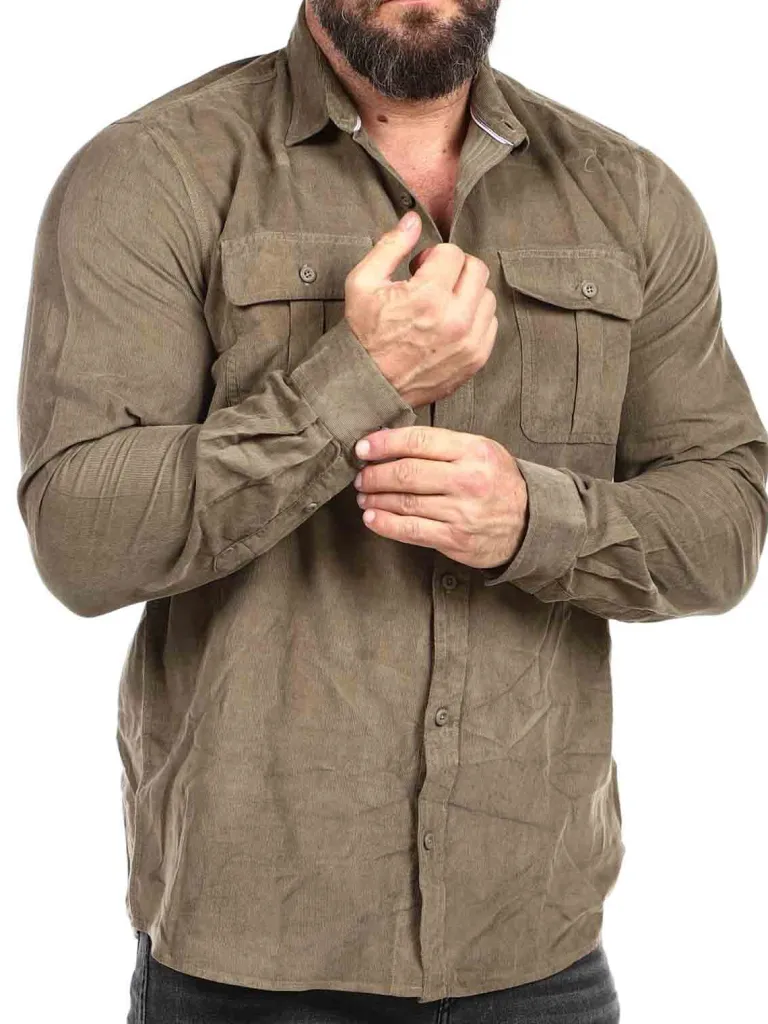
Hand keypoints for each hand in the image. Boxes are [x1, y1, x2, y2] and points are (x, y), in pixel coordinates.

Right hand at [344, 212, 497, 408]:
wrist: (368, 385)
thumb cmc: (363, 334)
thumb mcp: (363, 282)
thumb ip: (391, 246)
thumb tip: (413, 219)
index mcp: (428, 297)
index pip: (453, 253)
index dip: (433, 256)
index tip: (419, 270)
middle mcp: (455, 320)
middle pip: (478, 271)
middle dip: (455, 269)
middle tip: (433, 282)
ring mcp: (469, 342)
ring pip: (487, 297)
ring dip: (466, 294)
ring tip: (440, 306)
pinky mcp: (475, 360)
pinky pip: (490, 324)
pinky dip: (474, 319)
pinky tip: (449, 324)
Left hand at [353, 426, 528, 569]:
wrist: (530, 522)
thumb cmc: (497, 482)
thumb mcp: (481, 451)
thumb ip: (442, 445)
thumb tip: (390, 442)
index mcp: (473, 451)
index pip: (418, 441)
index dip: (383, 444)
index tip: (362, 449)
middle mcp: (468, 480)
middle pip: (406, 473)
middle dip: (375, 474)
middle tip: (361, 476)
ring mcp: (462, 512)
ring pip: (404, 503)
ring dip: (375, 499)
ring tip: (364, 496)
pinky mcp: (455, 539)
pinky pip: (411, 531)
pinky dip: (385, 524)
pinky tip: (372, 518)